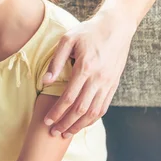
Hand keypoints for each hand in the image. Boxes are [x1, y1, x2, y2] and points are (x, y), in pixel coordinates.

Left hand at [42, 14, 133, 137]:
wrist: (116, 27)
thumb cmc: (88, 31)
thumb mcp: (67, 40)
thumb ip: (56, 62)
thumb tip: (45, 82)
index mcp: (85, 68)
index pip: (68, 98)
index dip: (56, 112)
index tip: (47, 121)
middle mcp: (98, 79)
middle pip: (80, 109)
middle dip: (66, 123)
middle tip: (54, 133)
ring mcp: (108, 83)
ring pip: (94, 112)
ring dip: (79, 125)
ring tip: (66, 132)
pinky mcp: (114, 84)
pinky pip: (104, 107)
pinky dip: (93, 118)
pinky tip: (83, 123)